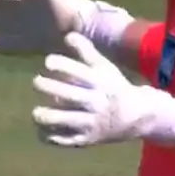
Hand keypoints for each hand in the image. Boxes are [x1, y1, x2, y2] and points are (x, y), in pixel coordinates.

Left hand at [32, 33, 174, 146]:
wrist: (137, 117)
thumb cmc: (114, 87)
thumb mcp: (104, 67)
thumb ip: (86, 51)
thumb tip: (68, 35)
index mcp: (99, 82)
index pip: (75, 70)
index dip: (57, 63)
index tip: (48, 62)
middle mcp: (94, 102)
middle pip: (65, 94)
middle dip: (45, 85)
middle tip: (37, 82)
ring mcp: (90, 122)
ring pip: (61, 120)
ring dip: (43, 115)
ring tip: (37, 112)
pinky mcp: (86, 139)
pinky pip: (63, 140)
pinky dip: (48, 136)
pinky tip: (42, 129)